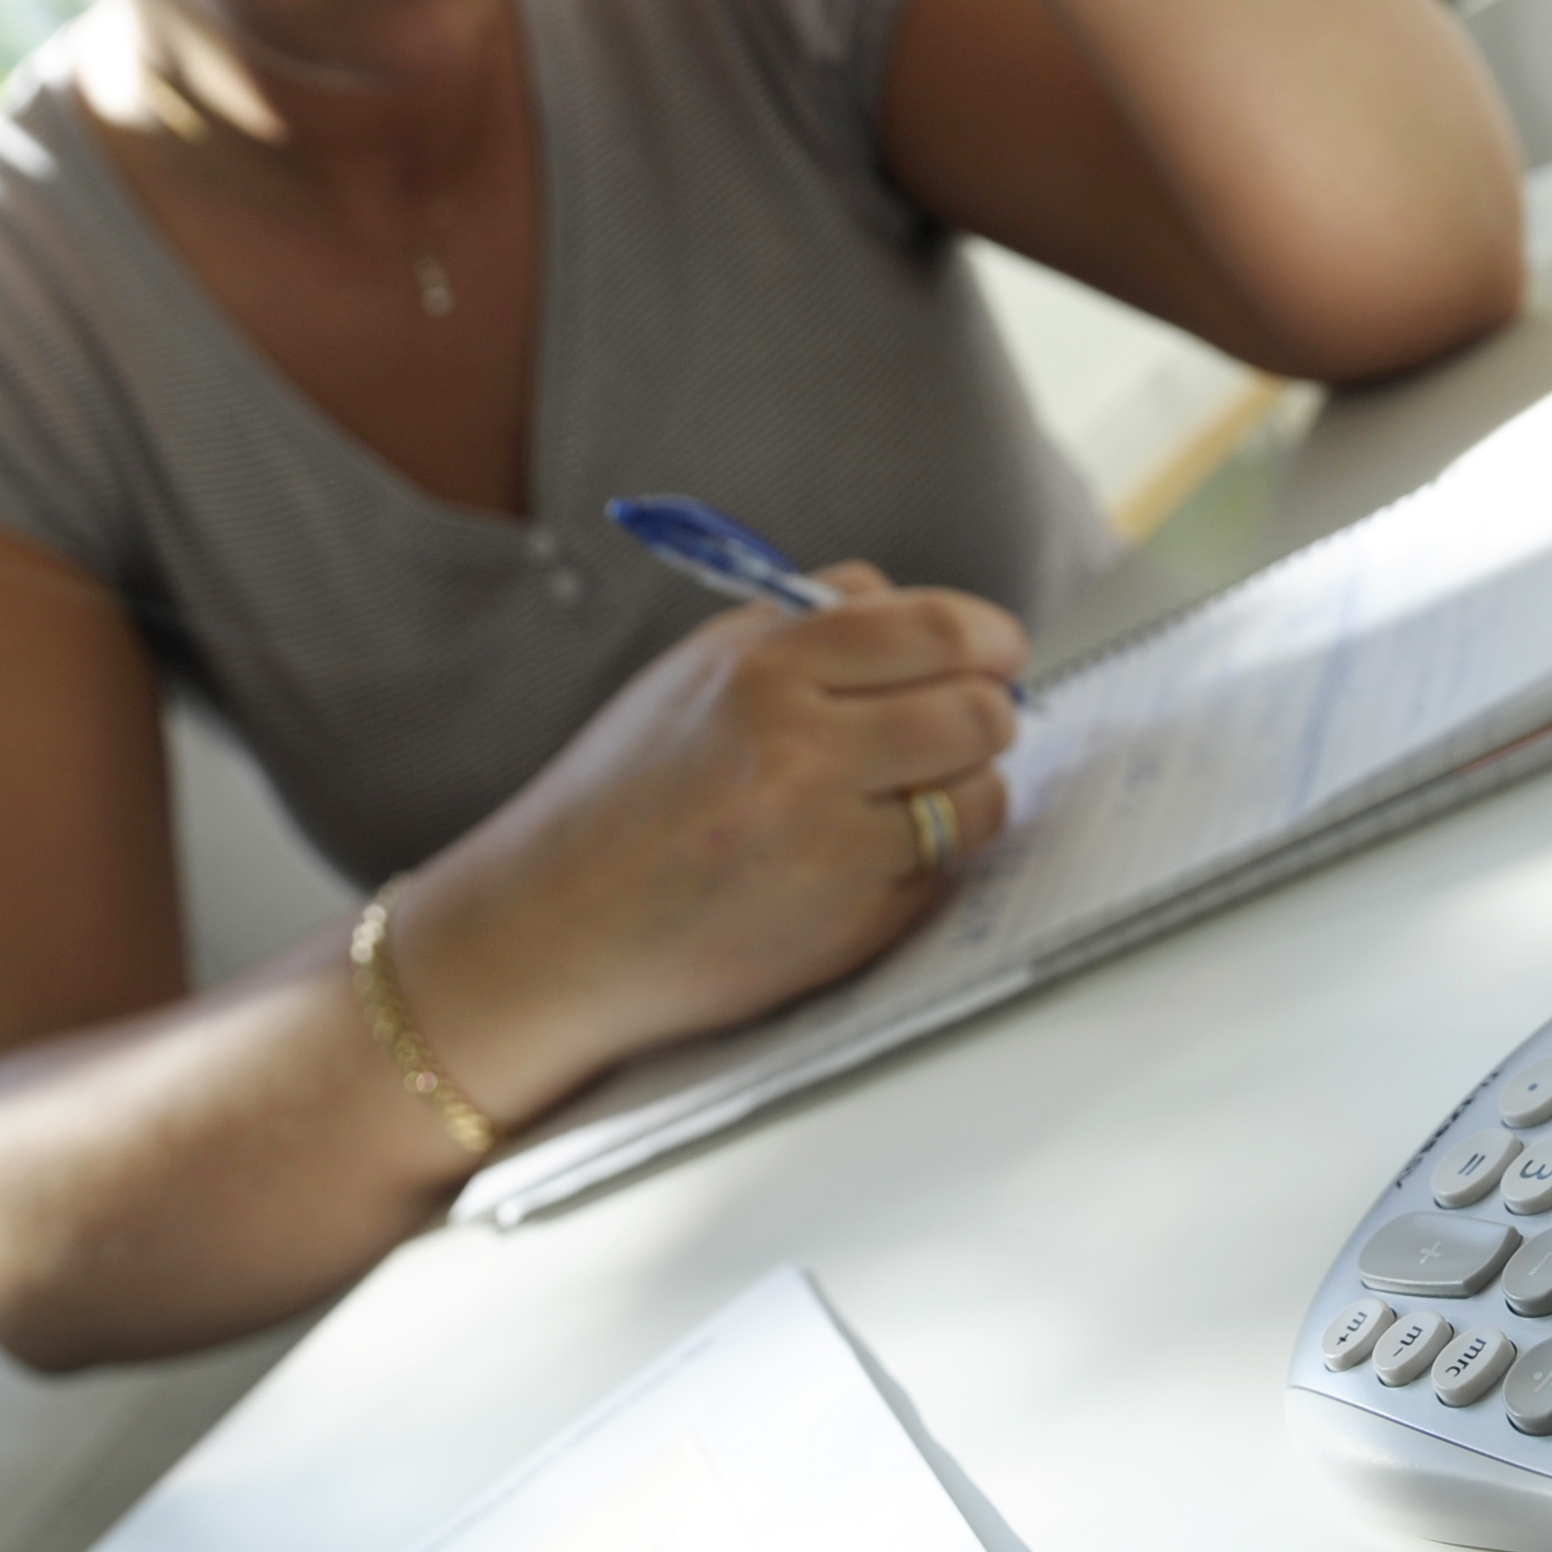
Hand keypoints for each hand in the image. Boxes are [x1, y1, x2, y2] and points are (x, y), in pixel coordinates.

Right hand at [392, 563, 1026, 1111]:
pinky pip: (939, 874)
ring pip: (978, 798)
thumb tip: (933, 622)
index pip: (935, 628)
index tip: (997, 651)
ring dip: (962, 793)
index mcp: (762, 669)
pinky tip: (852, 861)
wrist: (554, 930)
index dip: (988, 638)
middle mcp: (801, 752)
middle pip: (979, 713)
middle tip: (964, 724)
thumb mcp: (697, 672)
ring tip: (901, 796)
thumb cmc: (628, 794)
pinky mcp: (849, 927)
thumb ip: (811, 626)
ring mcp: (830, 847)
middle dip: (986, 716)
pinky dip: (918, 864)